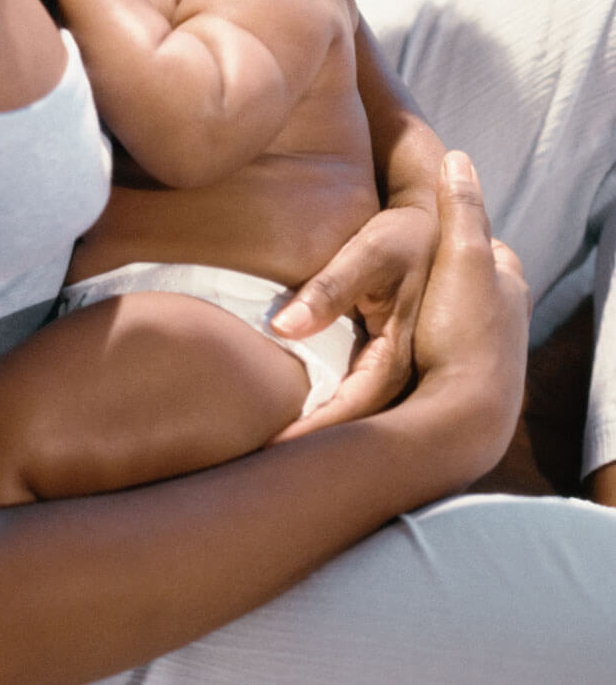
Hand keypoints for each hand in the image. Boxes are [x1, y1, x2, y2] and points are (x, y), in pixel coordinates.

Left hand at [271, 153, 529, 472]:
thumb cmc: (401, 234)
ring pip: (351, 415)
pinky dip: (322, 406)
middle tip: (257, 468)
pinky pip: (349, 393)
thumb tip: (283, 327)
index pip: (350, 411)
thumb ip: (329, 288)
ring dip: (315, 430)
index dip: (310, 433)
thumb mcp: (372, 253)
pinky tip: (290, 412)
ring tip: (264, 451)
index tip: (268, 449)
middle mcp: (398, 374)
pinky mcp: (381, 360)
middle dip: (308, 448)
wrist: (434, 222)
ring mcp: (392, 370)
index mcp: (397, 357)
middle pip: (351, 426)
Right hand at [409, 151, 529, 468]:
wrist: (465, 420)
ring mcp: (486, 357)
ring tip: (404, 306)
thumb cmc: (463, 332)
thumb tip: (457, 158)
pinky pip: (442, 352)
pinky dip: (427, 344)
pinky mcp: (460, 388)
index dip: (464, 233)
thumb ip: (461, 209)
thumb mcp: (461, 256)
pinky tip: (405, 347)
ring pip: (458, 321)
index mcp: (507, 285)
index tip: (437, 225)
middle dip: (450, 276)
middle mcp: (505, 321)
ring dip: (437, 313)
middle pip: (475, 287)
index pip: (489, 248)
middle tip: (415, 268)